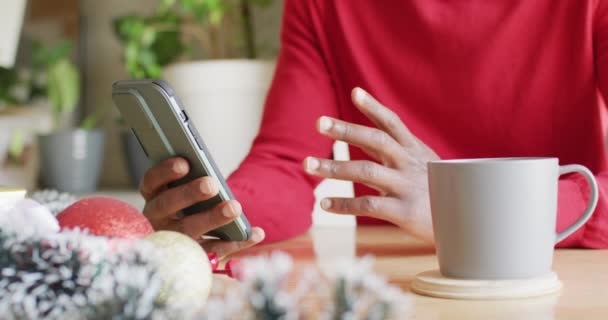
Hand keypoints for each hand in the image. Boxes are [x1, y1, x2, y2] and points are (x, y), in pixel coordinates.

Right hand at [140, 157, 264, 256]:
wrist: (190, 240)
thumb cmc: (193, 202)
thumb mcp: (187, 188)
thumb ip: (193, 178)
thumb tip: (210, 174)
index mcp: (154, 195)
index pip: (151, 182)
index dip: (165, 172)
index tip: (185, 163)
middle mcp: (158, 218)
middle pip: (167, 204)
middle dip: (189, 193)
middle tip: (211, 185)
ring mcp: (174, 240)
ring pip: (189, 230)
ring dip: (213, 218)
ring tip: (235, 208)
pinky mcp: (193, 256)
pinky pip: (214, 250)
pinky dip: (236, 242)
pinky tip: (256, 233)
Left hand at [304, 87, 438, 242]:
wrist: (467, 225)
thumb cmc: (438, 191)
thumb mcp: (421, 164)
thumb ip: (391, 149)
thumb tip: (358, 135)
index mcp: (414, 150)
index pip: (392, 123)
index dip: (373, 107)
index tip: (354, 92)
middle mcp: (409, 164)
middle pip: (375, 141)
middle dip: (346, 130)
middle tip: (319, 122)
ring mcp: (407, 187)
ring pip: (365, 171)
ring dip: (334, 167)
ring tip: (308, 164)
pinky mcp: (404, 211)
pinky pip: (368, 205)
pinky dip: (343, 204)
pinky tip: (324, 204)